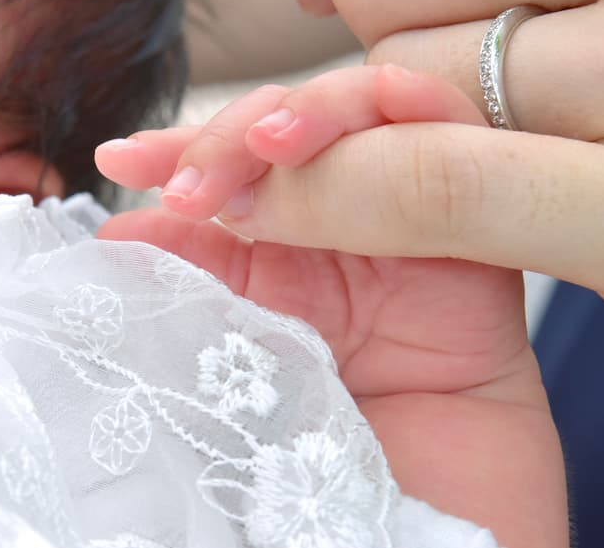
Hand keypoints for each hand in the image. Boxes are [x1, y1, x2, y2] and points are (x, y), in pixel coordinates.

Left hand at [98, 66, 565, 547]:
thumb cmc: (314, 490)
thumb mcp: (224, 388)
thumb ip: (184, 306)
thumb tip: (120, 229)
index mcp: (267, 268)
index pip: (224, 175)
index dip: (179, 152)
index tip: (120, 157)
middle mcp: (336, 242)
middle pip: (291, 134)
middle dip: (237, 131)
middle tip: (195, 180)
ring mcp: (409, 238)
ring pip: (370, 123)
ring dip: (313, 113)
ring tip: (264, 148)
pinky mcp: (483, 253)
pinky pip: (457, 154)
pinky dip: (408, 121)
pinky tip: (354, 134)